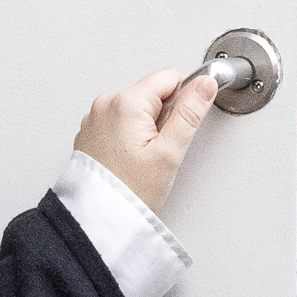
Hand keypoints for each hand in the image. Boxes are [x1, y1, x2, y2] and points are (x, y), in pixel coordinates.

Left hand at [77, 63, 221, 209]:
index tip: (179, 126)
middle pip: (152, 92)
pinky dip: (129, 134)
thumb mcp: (169, 152)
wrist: (99, 218)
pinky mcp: (91, 130)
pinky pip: (120, 120)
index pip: (170, 77)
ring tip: (143, 156)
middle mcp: (106, 103)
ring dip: (146, 126)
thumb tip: (205, 84)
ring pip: (137, 107)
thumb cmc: (130, 191)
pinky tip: (130, 157)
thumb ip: (190, 112)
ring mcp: (95, 117)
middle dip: (164, 115)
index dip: (184, 100)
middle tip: (159, 149)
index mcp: (126, 102)